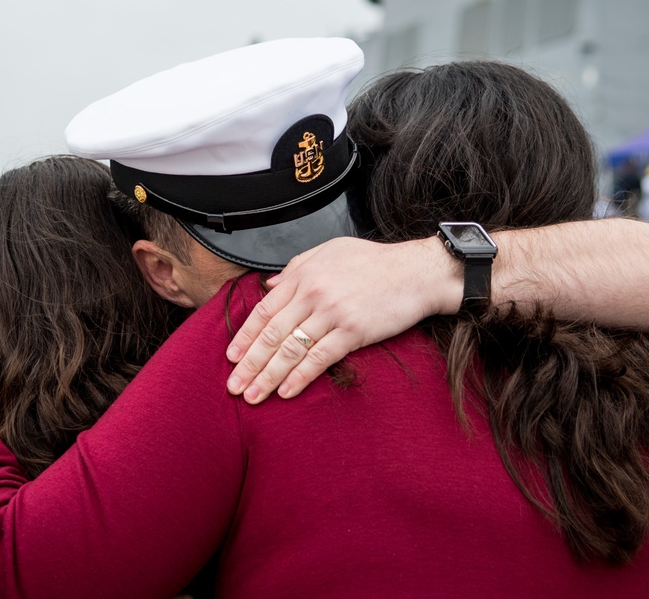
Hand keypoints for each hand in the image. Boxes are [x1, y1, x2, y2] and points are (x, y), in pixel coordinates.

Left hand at [225, 237, 455, 403]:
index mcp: (303, 275)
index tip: (231, 357)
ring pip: (290, 350)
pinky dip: (300, 377)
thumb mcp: (330, 251)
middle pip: (271, 335)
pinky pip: (319, 358)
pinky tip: (287, 392)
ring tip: (253, 396)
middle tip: (233, 386)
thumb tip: (270, 284)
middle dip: (249, 364)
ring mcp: (332, 313)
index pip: (264, 310)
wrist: (417, 272)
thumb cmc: (375, 262)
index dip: (244, 336)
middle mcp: (313, 294)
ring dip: (268, 377)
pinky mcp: (353, 331)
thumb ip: (297, 267)